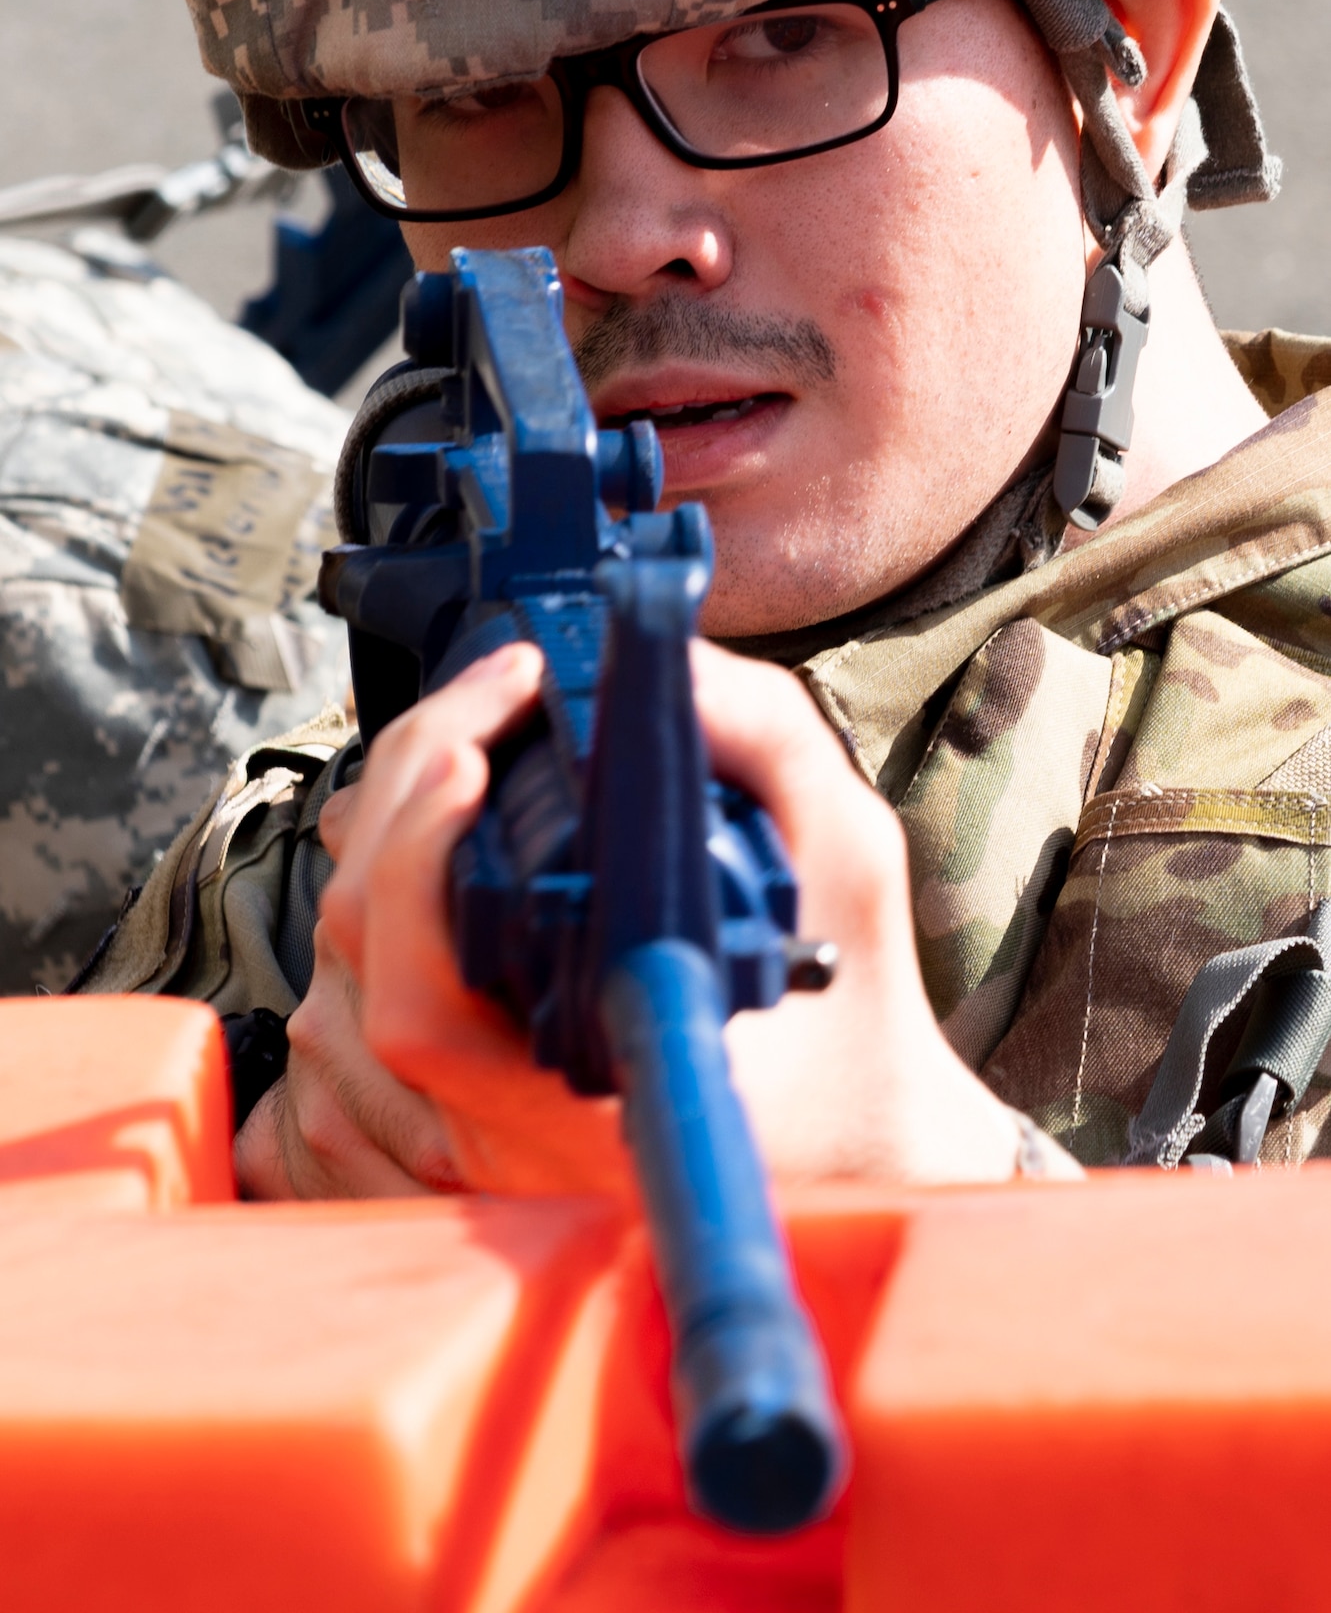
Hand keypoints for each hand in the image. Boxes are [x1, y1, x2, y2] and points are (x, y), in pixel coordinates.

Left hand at [270, 638, 1028, 1198]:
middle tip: (494, 701)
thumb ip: (765, 743)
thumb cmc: (856, 1030)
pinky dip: (362, 943)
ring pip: (332, 1000)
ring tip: (457, 762)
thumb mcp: (849, 862)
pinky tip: (421, 872)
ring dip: (373, 858)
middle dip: (405, 792)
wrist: (867, 1160)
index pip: (422, 991)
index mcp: (589, 1084)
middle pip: (362, 956)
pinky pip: (339, 1052)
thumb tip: (659, 662)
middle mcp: (505, 1141)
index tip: (481, 735)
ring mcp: (470, 1159)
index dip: (417, 845)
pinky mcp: (459, 1154)